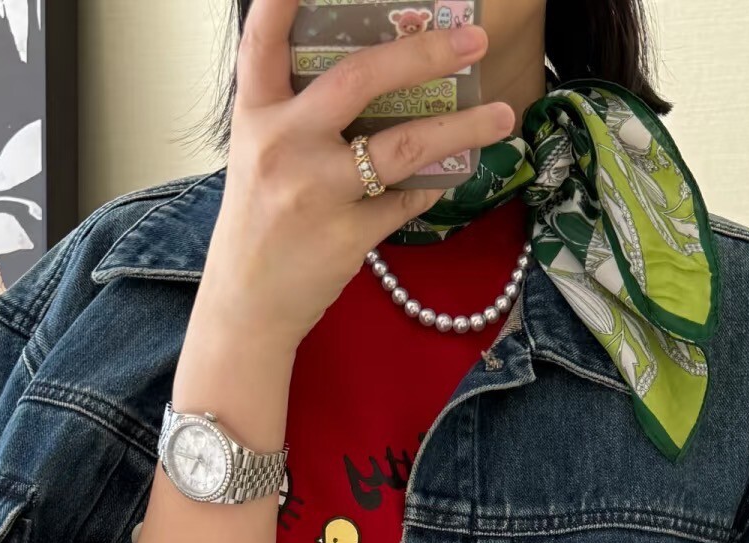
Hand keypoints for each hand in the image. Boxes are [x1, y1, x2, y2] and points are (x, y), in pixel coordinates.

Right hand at [204, 0, 517, 354]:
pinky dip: (432, 185)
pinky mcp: (346, 236)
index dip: (281, 0)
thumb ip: (300, 115)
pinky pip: (407, 200)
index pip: (263, 41)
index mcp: (255, 116)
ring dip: (461, 129)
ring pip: (403, 146)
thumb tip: (375, 78)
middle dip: (424, 52)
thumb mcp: (261, 155)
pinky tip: (447, 175)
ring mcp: (316, 192)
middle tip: (473, 40)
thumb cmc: (260, 223)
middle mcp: (283, 145)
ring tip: (501, 115)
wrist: (247, 306)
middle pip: (360, 79)